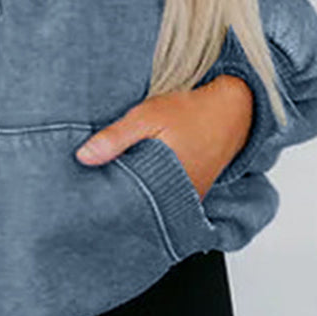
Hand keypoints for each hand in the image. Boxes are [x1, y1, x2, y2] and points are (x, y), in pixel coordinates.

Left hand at [74, 74, 253, 199]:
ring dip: (137, 196)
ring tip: (114, 189)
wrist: (233, 109)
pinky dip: (154, 192)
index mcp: (167, 181)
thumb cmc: (192, 111)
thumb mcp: (147, 116)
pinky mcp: (195, 192)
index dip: (107, 199)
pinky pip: (169, 198)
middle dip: (120, 200)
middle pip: (140, 207)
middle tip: (96, 195)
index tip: (89, 196)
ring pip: (155, 203)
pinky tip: (141, 182)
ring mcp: (191, 197)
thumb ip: (116, 137)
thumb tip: (83, 156)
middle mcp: (181, 196)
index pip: (128, 202)